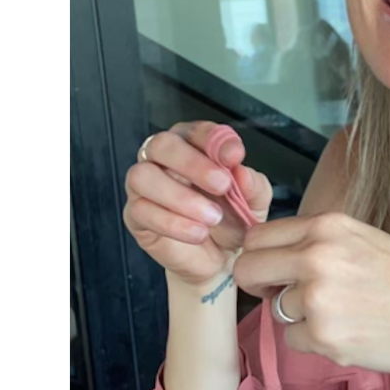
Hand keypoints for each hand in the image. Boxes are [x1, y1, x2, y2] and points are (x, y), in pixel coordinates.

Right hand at [123, 122, 272, 287]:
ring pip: (143, 176)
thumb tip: (241, 171)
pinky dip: (173, 223)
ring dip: (179, 196)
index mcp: (193, 146)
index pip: (195, 130)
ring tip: (212, 217)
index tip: (234, 156)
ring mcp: (144, 187)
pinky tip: (198, 233)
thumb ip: (253, 184)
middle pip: (162, 144)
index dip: (213, 139)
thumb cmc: (233, 221)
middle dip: (192, 163)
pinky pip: (141, 211)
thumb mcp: (254, 201)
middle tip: (222, 185)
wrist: (220, 259)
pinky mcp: (136, 216)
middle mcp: (163, 160)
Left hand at [232, 212, 389, 377]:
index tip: (273, 271)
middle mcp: (316, 256)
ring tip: (343, 315)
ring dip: (299, 317)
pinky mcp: (323, 335)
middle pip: (248, 270)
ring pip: (275, 310)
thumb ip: (318, 243)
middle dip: (260, 287)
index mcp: (327, 226)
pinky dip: (316, 342)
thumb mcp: (364, 240)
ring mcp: (317, 297)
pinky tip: (350, 334)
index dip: (261, 257)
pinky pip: (294, 340)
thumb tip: (273, 257)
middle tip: (286, 297)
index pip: (258, 237)